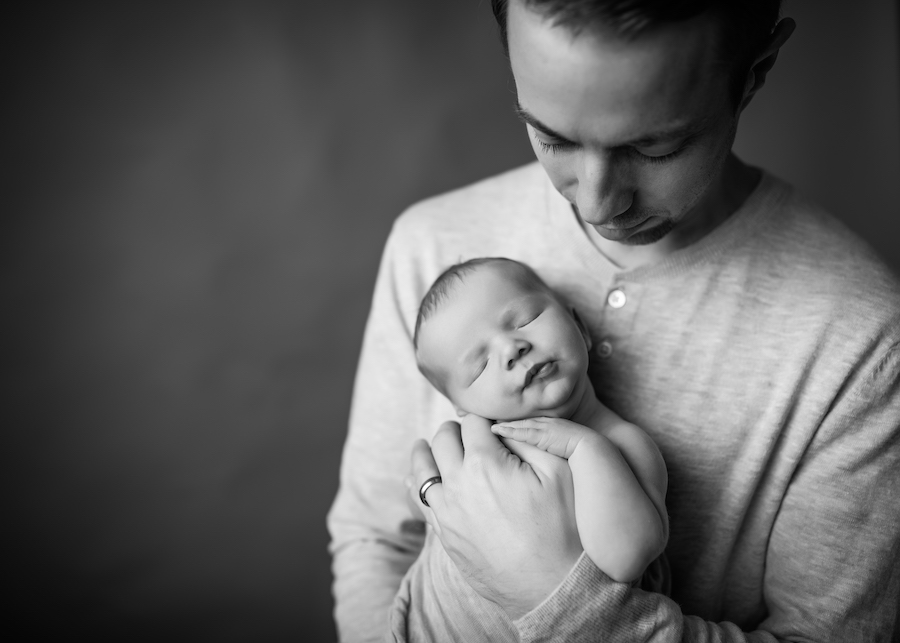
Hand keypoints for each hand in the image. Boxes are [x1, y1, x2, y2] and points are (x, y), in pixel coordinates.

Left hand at [408, 414, 582, 618]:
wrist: (555, 587)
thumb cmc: (564, 528)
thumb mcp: (560, 472)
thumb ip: (529, 437)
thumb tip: (502, 425)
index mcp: (485, 462)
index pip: (473, 420)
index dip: (485, 417)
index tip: (492, 422)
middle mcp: (458, 484)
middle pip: (442, 439)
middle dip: (456, 430)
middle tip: (469, 432)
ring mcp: (446, 512)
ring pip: (421, 469)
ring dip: (427, 452)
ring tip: (429, 446)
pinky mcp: (444, 536)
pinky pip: (418, 501)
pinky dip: (417, 484)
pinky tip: (418, 479)